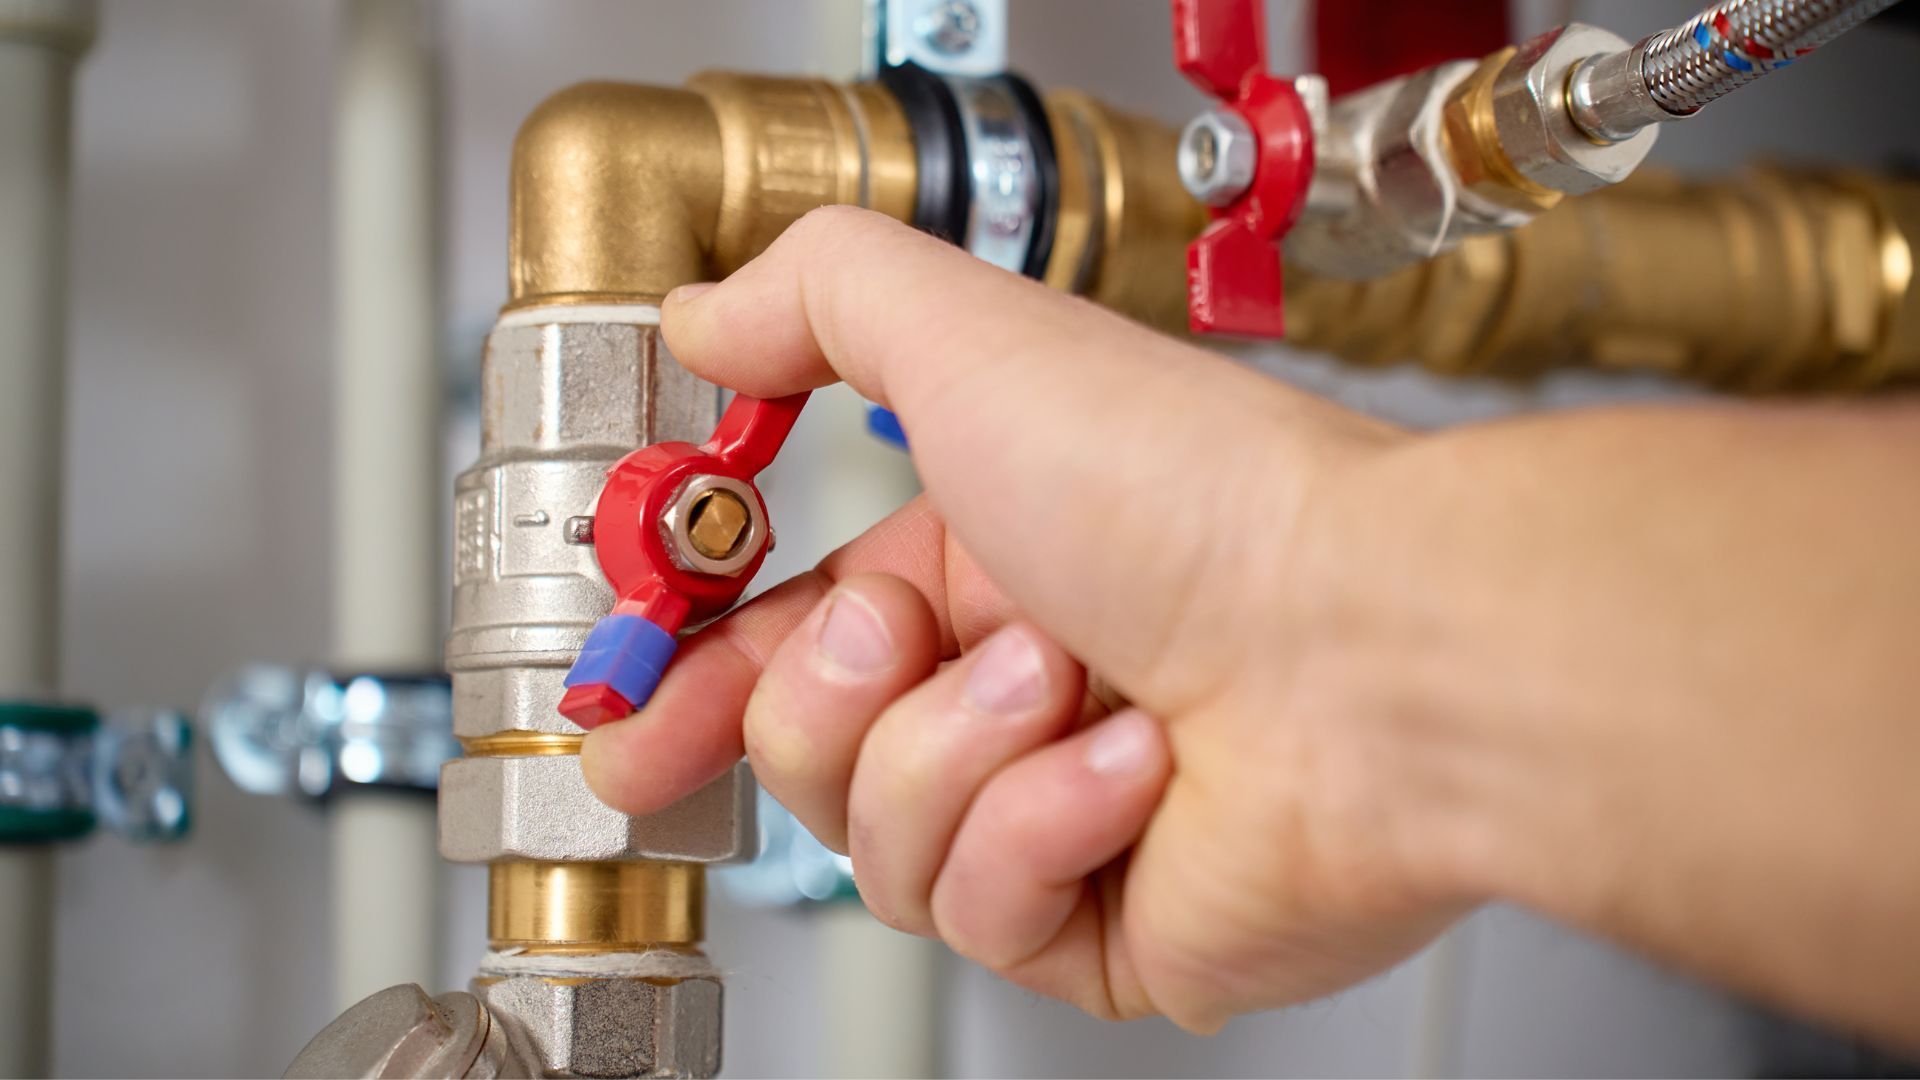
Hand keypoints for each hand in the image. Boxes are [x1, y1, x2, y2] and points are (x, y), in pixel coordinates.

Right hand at [580, 206, 1450, 1031]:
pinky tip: (1135, 772)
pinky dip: (1044, 830)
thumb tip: (706, 319)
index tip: (618, 702)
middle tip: (895, 640)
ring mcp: (1061, 814)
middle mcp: (1016, 688)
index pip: (776, 641)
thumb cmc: (1208, 497)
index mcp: (978, 565)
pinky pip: (981, 914)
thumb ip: (814, 301)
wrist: (1378, 646)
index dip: (682, 680)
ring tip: (1064, 683)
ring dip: (951, 751)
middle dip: (825, 700)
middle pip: (802, 752)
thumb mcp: (976, 337)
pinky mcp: (1106, 924)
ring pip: (873, 843)